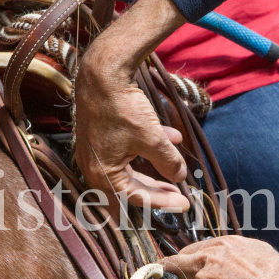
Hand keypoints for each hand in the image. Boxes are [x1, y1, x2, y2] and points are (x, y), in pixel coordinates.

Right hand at [74, 62, 189, 210]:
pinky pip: (128, 149)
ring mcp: (97, 150)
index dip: (163, 202)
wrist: (103, 74)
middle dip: (158, 189)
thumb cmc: (123, 109)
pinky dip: (148, 147)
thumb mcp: (152, 140)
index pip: (136, 197)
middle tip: (180, 195)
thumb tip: (180, 176)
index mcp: (102, 174)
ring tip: (177, 168)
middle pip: (130, 186)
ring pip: (131, 167)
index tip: (184, 204)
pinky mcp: (102, 135)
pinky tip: (171, 137)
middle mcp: (95, 166)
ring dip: (156, 166)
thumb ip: (168, 162)